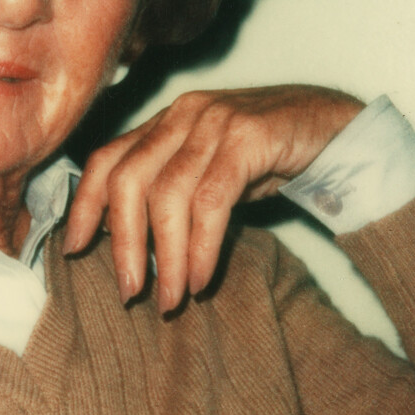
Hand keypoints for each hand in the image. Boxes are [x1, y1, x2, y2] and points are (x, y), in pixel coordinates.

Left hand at [62, 85, 363, 310]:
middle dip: (122, 243)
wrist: (340, 129)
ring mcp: (214, 121)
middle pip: (127, 180)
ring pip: (168, 194)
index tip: (73, 250)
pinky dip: (201, 245)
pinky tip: (201, 277)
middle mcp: (182, 115)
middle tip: (129, 292)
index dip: (84, 206)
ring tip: (170, 298)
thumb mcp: (209, 173)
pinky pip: (212, 199)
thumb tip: (128, 246)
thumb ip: (171, 194)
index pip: (105, 160)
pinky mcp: (249, 136)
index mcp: (165, 123)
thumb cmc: (269, 159)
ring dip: (164, 256)